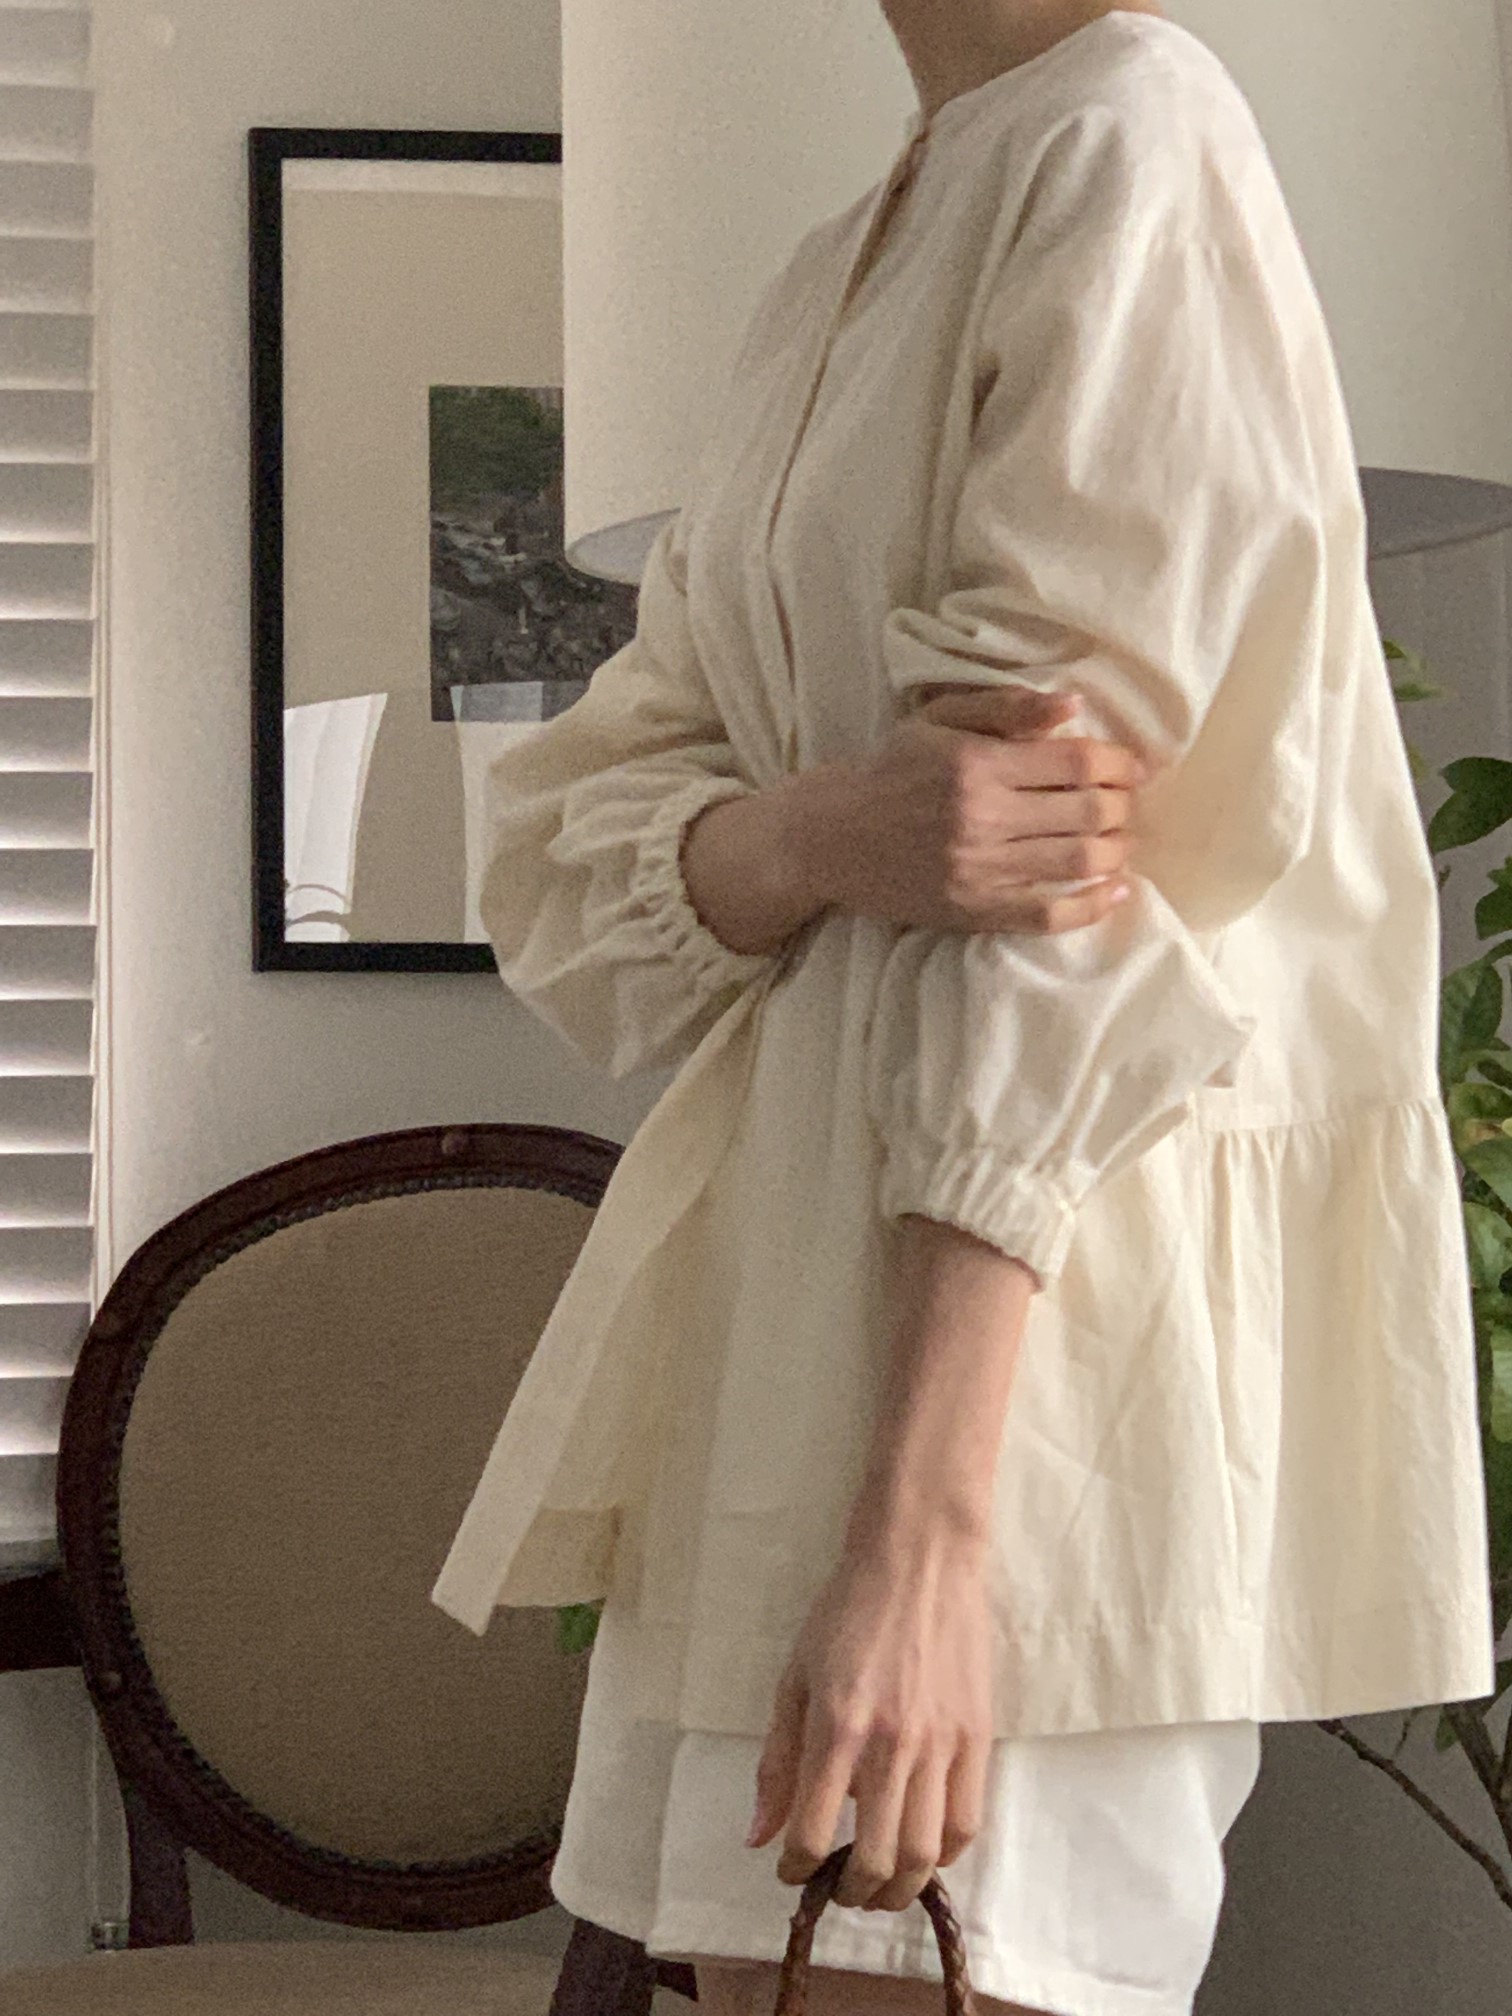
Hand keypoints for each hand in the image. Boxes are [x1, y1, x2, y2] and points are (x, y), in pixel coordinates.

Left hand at [745, 1526, 992, 1914]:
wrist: (920, 1560)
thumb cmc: (848, 1613)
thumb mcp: (795, 1677)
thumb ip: (778, 1760)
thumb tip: (757, 1835)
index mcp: (836, 1727)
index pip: (813, 1832)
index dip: (796, 1867)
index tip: (792, 1870)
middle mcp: (890, 1745)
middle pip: (876, 1859)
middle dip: (851, 1893)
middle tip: (840, 1890)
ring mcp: (940, 1744)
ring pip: (924, 1853)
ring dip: (899, 1888)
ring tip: (882, 1888)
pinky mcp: (977, 1737)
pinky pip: (967, 1821)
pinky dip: (944, 1854)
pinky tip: (924, 1853)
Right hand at [801, 683, 1150, 934]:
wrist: (833, 837)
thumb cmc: (890, 770)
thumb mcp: (938, 719)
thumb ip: (1006, 707)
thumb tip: (1073, 706)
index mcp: (976, 764)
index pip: (1075, 763)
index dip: (1119, 765)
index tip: (1132, 768)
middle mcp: (981, 818)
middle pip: (1087, 812)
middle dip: (1122, 806)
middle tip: (1126, 803)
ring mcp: (978, 870)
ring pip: (1077, 862)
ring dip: (1116, 850)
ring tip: (1121, 840)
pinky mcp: (973, 911)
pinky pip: (1048, 915)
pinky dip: (1092, 907)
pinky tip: (1116, 892)